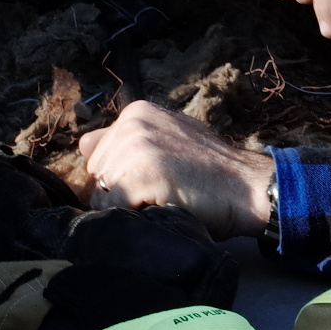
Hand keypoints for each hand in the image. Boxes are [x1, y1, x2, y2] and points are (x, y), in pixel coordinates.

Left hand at [79, 101, 273, 239]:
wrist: (248, 187)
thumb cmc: (212, 171)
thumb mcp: (170, 138)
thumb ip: (128, 139)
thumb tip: (82, 144)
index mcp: (136, 113)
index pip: (97, 155)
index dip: (120, 177)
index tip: (152, 181)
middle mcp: (133, 124)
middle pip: (97, 176)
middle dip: (119, 192)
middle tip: (161, 192)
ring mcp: (137, 148)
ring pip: (103, 195)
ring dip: (129, 206)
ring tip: (164, 198)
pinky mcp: (142, 174)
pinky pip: (114, 209)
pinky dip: (135, 217)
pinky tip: (163, 207)